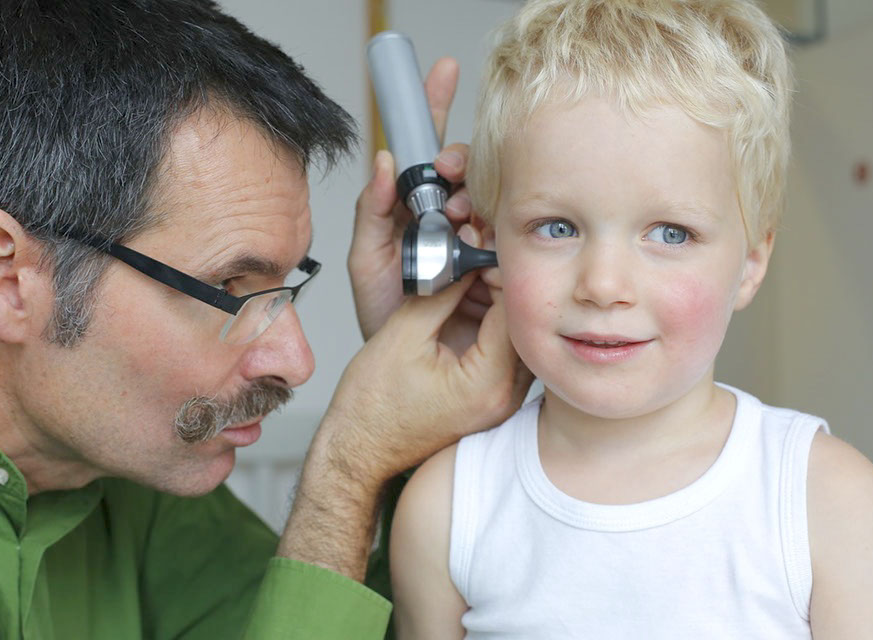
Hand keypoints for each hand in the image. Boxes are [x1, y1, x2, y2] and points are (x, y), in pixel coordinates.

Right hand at [279, 272, 532, 578]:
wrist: (359, 449)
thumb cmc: (372, 406)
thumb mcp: (404, 334)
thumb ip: (441, 291)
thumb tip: (464, 257)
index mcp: (489, 383)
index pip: (512, 312)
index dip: (497, 274)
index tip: (477, 251)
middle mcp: (505, 398)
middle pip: (520, 325)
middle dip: (500, 287)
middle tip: (476, 260)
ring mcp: (501, 403)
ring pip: (515, 339)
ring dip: (496, 306)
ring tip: (469, 280)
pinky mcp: (490, 402)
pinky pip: (503, 356)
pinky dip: (489, 328)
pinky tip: (467, 308)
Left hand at [349, 57, 487, 346]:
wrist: (408, 369)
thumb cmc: (384, 318)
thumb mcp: (367, 262)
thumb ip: (372, 211)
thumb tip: (384, 159)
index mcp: (417, 210)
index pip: (430, 151)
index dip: (435, 109)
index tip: (443, 73)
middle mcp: (450, 220)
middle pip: (467, 169)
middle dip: (458, 159)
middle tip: (446, 171)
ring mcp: (478, 242)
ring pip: (490, 198)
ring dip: (476, 197)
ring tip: (457, 215)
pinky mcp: (501, 268)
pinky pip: (506, 237)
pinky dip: (495, 231)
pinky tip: (482, 237)